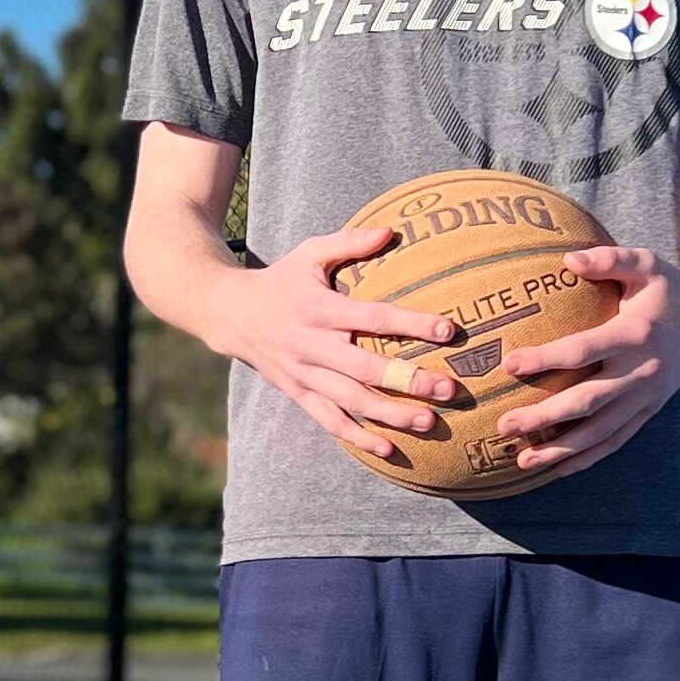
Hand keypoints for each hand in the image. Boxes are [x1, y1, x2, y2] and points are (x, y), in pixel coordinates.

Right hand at [215, 227, 468, 463]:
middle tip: (449, 389)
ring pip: (351, 402)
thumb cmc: (281, 280)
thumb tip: (391, 231)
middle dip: (409, 381)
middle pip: (366, 369)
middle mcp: (312, 346)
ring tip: (429, 422)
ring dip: (390, 415)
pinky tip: (389, 449)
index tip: (447, 330)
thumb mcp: (309, 253)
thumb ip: (349, 243)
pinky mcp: (298, 393)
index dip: (410, 325)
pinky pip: (329, 421)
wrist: (230, 314)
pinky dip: (358, 437)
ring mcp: (304, 374)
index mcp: (320, 310)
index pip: (372, 318)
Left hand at [500, 244, 679, 475]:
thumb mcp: (646, 264)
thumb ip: (610, 259)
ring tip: (522, 460)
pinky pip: (617, 440)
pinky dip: (589, 457)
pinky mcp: (649, 410)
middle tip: (503, 424)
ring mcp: (646, 396)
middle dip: (544, 416)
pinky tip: (557, 469)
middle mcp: (642, 370)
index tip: (509, 364)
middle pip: (587, 400)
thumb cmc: (670, 287)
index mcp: (636, 333)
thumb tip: (567, 260)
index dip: (547, 358)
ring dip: (561, 449)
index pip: (584, 350)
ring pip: (600, 430)